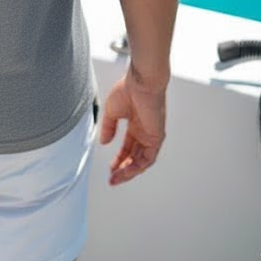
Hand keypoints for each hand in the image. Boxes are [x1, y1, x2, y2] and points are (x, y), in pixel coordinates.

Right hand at [99, 65, 166, 185]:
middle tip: (112, 178)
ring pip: (141, 161)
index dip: (118, 159)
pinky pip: (148, 158)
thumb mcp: (112, 112)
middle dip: (122, 169)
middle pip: (134, 157)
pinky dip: (137, 166)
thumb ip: (108, 128)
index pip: (127, 148)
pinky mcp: (156, 138)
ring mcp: (151, 136)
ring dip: (129, 171)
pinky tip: (126, 170)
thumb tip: (104, 142)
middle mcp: (144, 132)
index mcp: (136, 124)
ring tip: (117, 178)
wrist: (142, 82)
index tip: (110, 169)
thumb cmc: (128, 89)